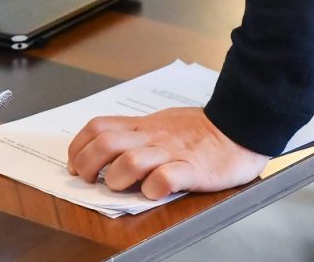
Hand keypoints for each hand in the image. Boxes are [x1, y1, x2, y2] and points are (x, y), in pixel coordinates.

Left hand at [67, 106, 267, 200]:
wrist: (239, 127)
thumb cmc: (199, 130)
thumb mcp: (161, 122)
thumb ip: (136, 133)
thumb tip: (106, 147)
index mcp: (143, 126)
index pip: (98, 127)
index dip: (78, 146)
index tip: (75, 163)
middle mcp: (152, 137)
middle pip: (105, 144)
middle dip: (87, 165)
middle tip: (89, 180)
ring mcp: (171, 153)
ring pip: (129, 161)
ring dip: (117, 178)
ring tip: (121, 187)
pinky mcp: (191, 169)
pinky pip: (164, 179)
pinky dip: (153, 188)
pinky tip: (154, 192)